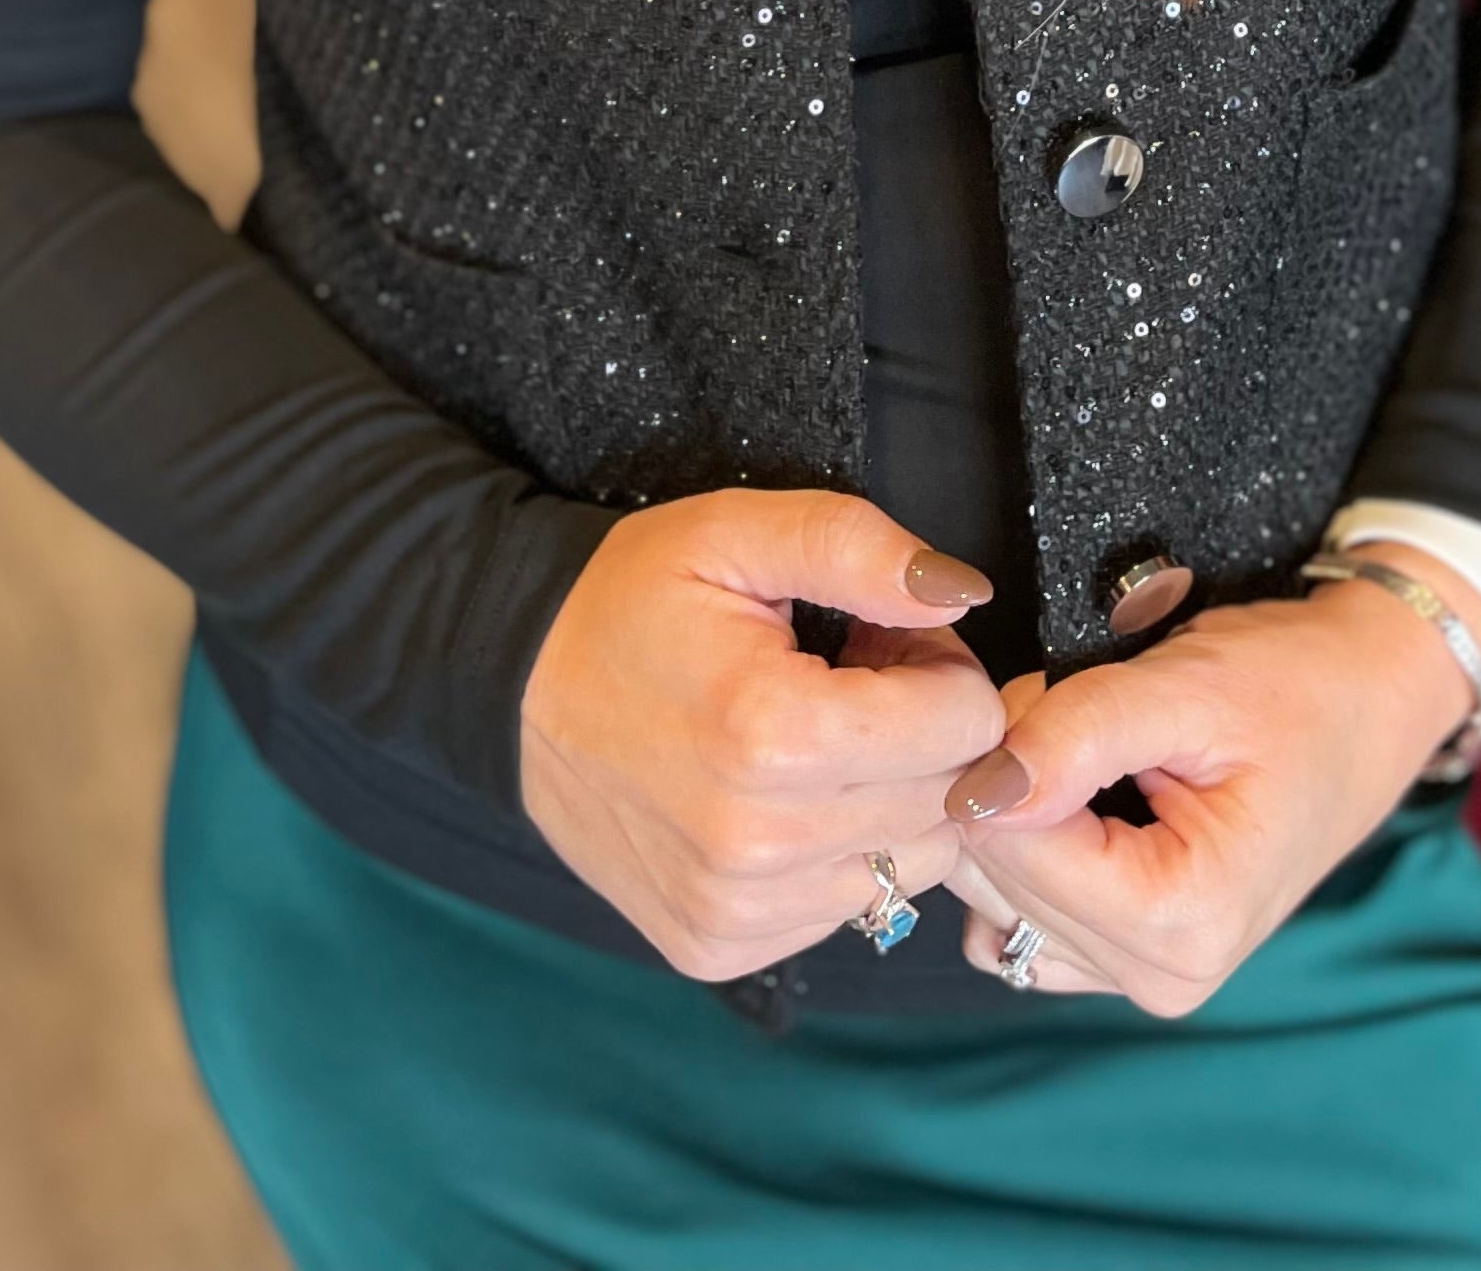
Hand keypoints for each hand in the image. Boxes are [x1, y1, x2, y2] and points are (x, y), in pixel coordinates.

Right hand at [520, 488, 1009, 978]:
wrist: (515, 689)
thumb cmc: (633, 598)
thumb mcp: (738, 533)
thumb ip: (858, 549)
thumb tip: (964, 594)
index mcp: (774, 735)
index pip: (966, 726)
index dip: (939, 667)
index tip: (877, 643)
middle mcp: (760, 846)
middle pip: (947, 804)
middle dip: (924, 736)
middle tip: (850, 684)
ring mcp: (737, 911)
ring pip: (909, 869)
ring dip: (890, 802)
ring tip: (817, 741)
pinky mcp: (718, 948)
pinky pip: (846, 911)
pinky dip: (838, 855)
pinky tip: (781, 798)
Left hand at [939, 555, 1480, 1012]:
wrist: (1366, 706)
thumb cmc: (1296, 689)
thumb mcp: (1191, 687)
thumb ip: (1079, 732)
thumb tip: (977, 788)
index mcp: (1185, 921)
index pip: (1014, 846)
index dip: (1009, 750)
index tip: (1058, 692)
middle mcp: (1161, 974)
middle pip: (996, 875)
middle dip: (1011, 776)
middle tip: (1079, 707)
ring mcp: (1141, 975)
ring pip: (993, 894)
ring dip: (1015, 808)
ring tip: (1092, 746)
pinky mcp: (1122, 957)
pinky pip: (1014, 914)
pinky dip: (1024, 847)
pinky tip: (1078, 796)